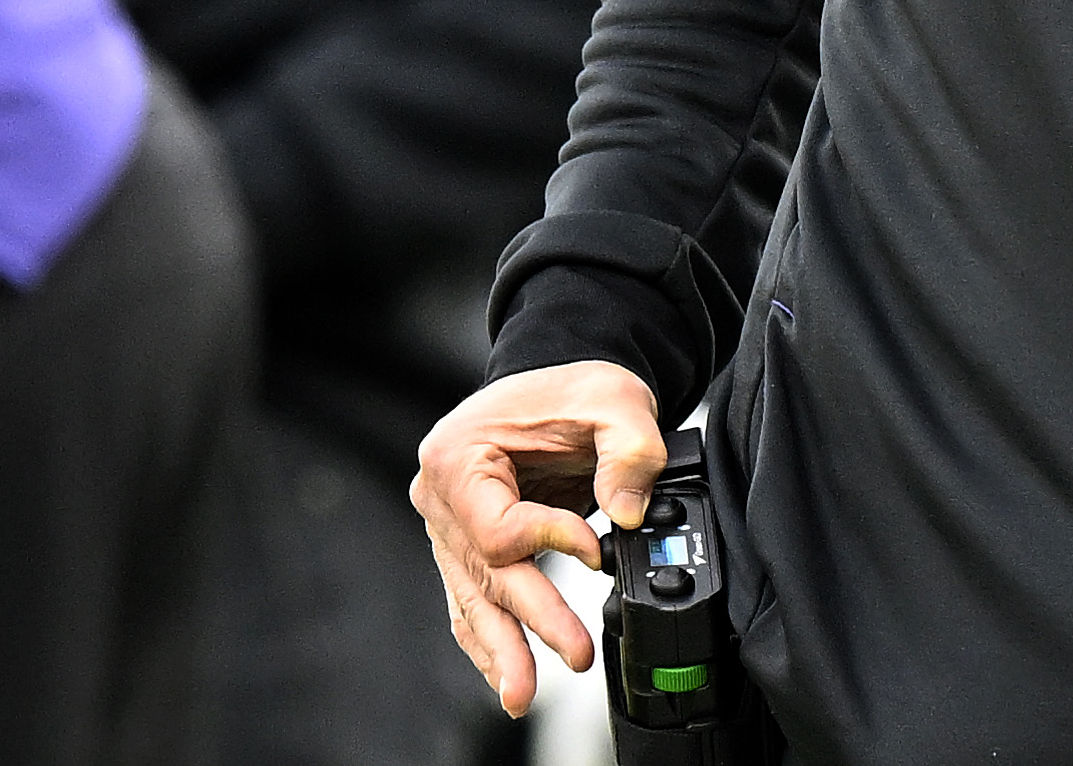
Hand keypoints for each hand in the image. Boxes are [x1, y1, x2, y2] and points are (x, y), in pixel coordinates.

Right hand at [409, 361, 669, 717]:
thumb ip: (630, 452)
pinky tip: (506, 673)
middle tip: (574, 653)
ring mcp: (448, 524)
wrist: (555, 377)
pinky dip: (490, 637)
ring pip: (473, 598)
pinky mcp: (465, 544)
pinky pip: (472, 597)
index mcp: (460, 455)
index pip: (499, 527)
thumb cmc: (572, 386)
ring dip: (502, 650)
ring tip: (523, 694)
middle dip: (531, 621)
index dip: (553, 542)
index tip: (597, 546)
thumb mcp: (614, 399)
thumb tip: (630, 512)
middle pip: (485, 574)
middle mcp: (442, 496)